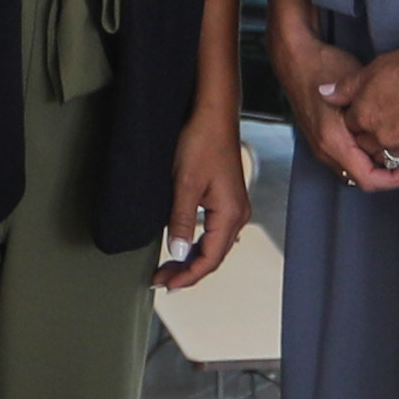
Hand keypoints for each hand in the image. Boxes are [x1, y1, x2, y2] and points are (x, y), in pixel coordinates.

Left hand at [158, 88, 254, 290]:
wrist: (213, 114)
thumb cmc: (202, 142)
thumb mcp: (185, 184)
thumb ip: (180, 222)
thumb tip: (176, 253)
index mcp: (231, 215)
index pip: (209, 259)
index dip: (187, 276)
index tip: (166, 284)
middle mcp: (237, 215)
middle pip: (213, 256)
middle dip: (187, 271)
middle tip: (161, 280)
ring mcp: (234, 207)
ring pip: (213, 245)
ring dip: (191, 259)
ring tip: (168, 268)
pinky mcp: (226, 199)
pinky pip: (214, 232)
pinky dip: (197, 244)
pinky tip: (183, 246)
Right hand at [277, 14, 398, 194]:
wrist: (295, 59)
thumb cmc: (324, 67)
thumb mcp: (358, 87)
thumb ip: (374, 116)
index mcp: (333, 141)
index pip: (367, 179)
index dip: (394, 179)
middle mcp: (324, 149)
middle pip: (361, 180)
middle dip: (388, 175)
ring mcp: (320, 146)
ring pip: (353, 172)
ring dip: (376, 167)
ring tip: (397, 152)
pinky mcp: (320, 140)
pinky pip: (346, 161)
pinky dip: (364, 159)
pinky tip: (378, 143)